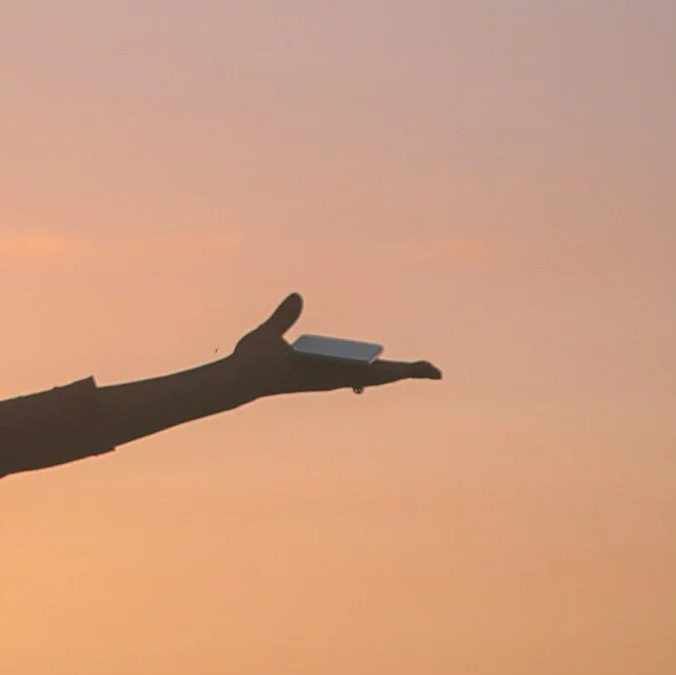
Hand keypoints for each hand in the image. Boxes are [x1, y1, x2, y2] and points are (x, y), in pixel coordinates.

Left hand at [226, 293, 440, 400]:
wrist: (241, 372)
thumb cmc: (251, 360)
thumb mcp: (271, 332)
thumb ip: (284, 316)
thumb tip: (296, 297)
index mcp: (319, 363)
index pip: (353, 365)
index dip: (371, 362)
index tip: (382, 361)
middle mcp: (329, 373)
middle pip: (371, 373)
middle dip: (401, 372)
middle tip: (431, 371)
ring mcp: (333, 377)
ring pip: (376, 376)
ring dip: (406, 373)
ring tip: (434, 371)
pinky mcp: (333, 377)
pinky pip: (365, 376)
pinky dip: (391, 373)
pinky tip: (409, 371)